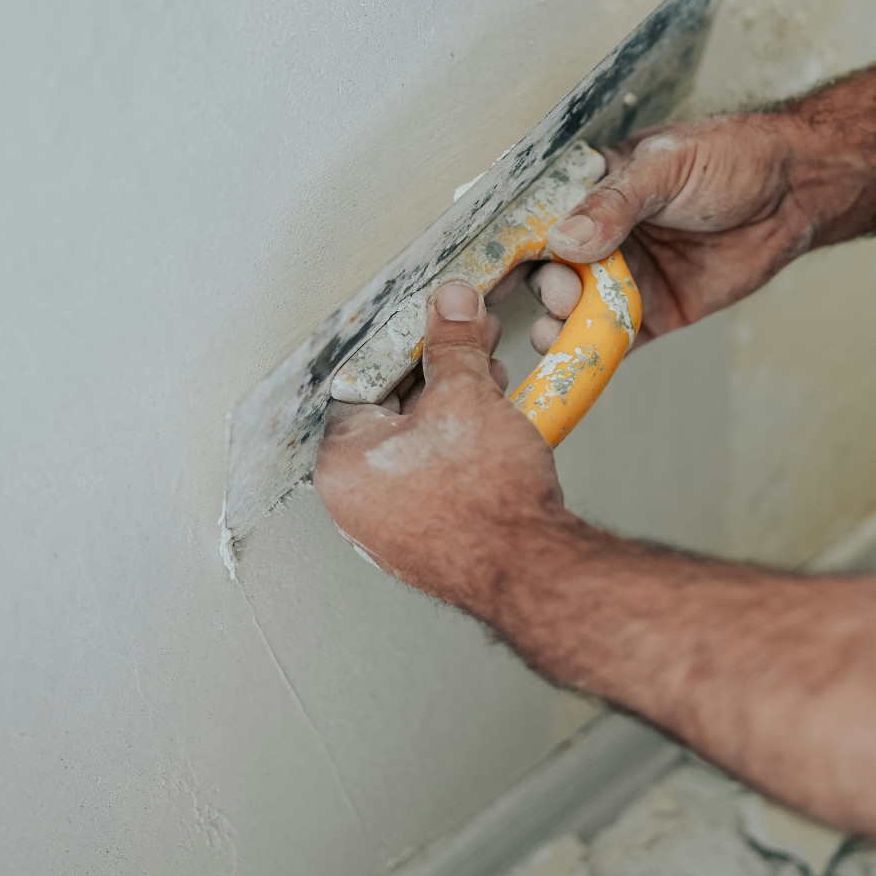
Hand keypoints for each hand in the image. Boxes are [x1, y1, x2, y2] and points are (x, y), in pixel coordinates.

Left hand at [314, 280, 572, 611]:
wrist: (533, 569)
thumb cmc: (488, 502)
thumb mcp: (467, 396)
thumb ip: (453, 343)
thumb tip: (450, 306)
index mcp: (341, 462)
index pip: (360, 382)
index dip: (407, 349)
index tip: (435, 332)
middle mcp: (353, 502)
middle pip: (389, 414)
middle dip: (436, 377)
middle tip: (471, 354)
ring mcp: (386, 528)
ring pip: (413, 449)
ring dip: (452, 413)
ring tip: (491, 390)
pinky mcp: (422, 543)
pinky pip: (430, 481)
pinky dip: (456, 453)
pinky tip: (491, 436)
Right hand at [524, 112, 819, 351]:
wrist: (796, 190)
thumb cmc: (731, 158)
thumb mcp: (666, 168)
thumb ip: (614, 204)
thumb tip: (563, 240)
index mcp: (594, 191)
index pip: (539, 218)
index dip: (515, 244)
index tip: (493, 268)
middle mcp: (603, 237)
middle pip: (551, 271)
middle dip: (546, 286)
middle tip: (561, 290)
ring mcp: (626, 276)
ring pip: (577, 309)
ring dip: (561, 323)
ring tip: (559, 327)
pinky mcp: (654, 313)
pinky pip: (615, 338)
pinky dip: (594, 349)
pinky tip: (579, 352)